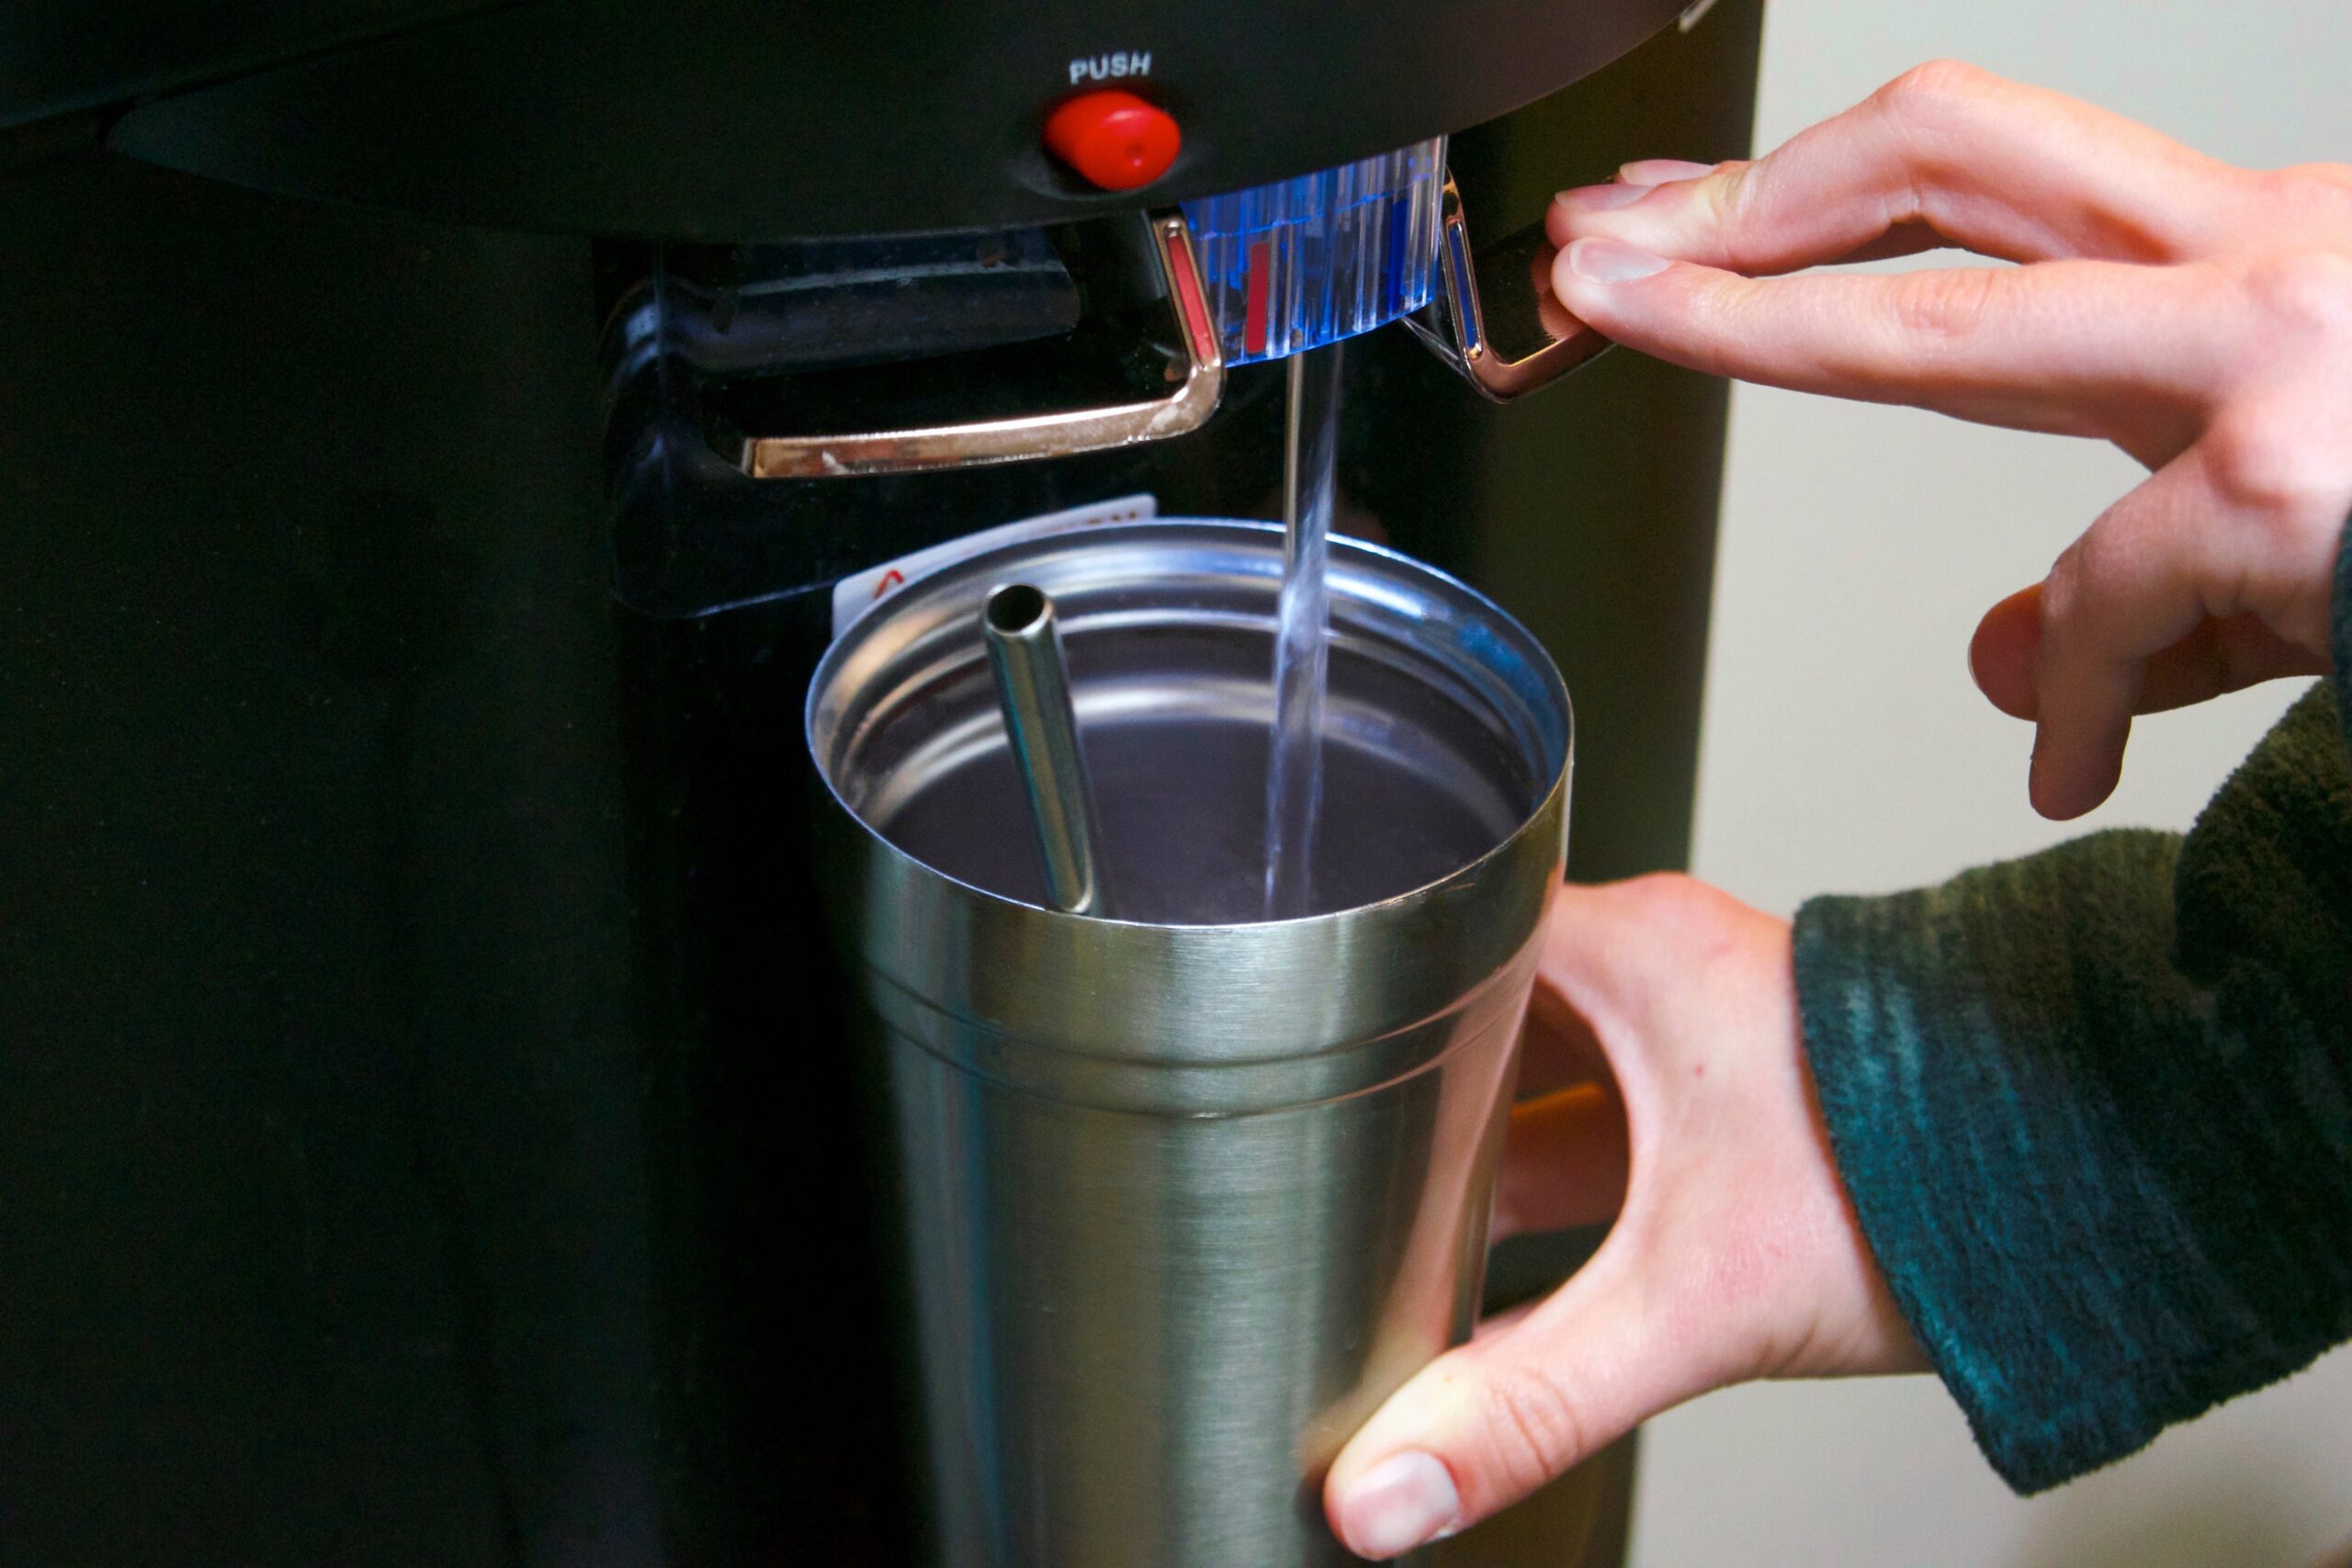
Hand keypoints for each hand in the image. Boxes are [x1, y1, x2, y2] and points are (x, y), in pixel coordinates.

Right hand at [1323, 878, 1922, 1558]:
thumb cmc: (1921, 1177)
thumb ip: (1528, 1401)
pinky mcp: (1735, 1095)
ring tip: (1394, 1220)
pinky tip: (1508, 1262)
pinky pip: (1600, 1120)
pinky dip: (1551, 1179)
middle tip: (1323, 1162)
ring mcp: (1698, 1030)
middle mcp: (1656, 970)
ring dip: (1480, 1148)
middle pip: (1477, 1017)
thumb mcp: (1687, 1302)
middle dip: (1407, 1097)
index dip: (1356, 998)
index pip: (1438, 935)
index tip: (1287, 1052)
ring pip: (1539, 1077)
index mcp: (1626, 951)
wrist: (2092, 1191)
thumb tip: (1394, 1483)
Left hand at [1546, 60, 2349, 818]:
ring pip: (1956, 316)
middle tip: (1601, 243)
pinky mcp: (2302, 486)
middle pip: (1942, 156)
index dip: (1800, 198)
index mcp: (2251, 257)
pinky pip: (2101, 596)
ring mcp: (2286, 355)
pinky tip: (2067, 762)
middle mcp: (2262, 256)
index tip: (1674, 212)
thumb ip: (2142, 589)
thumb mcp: (2312, 531)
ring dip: (1759, 321)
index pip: (1976, 188)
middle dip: (1739, 200)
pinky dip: (2070, 695)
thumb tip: (2001, 668)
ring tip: (1638, 315)